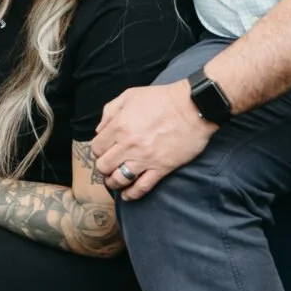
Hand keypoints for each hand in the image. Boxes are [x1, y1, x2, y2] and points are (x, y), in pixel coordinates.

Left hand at [91, 80, 216, 199]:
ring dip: (113, 182)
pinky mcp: (161, 168)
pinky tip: (127, 195)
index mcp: (119, 126)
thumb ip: (110, 111)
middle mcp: (128, 145)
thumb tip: (99, 129)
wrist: (194, 107)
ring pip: (119, 179)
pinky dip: (131, 194)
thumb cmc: (162, 99)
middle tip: (109, 165)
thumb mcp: (130, 95)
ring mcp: (145, 159)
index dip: (98, 150)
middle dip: (103, 166)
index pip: (97, 147)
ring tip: (114, 181)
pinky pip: (142, 187)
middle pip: (104, 166)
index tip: (104, 150)